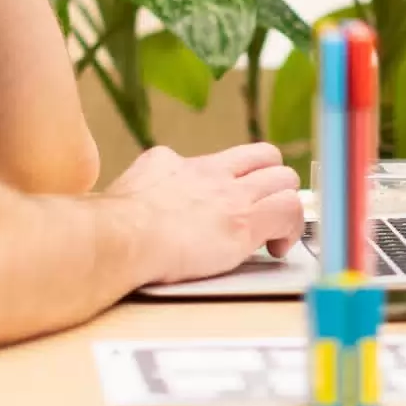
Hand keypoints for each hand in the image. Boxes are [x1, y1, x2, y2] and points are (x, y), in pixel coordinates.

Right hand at [110, 143, 304, 282]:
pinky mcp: (246, 221)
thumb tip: (144, 188)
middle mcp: (211, 172)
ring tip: (274, 234)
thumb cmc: (114, 228)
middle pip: (266, 157)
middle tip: (265, 212)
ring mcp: (232, 194)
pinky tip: (275, 248)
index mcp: (180, 164)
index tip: (237, 200)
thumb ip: (149, 182)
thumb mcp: (131, 187)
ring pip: (286, 179)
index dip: (241, 177)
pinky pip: (290, 211)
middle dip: (272, 184)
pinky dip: (291, 229)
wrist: (120, 238)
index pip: (226, 157)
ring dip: (287, 206)